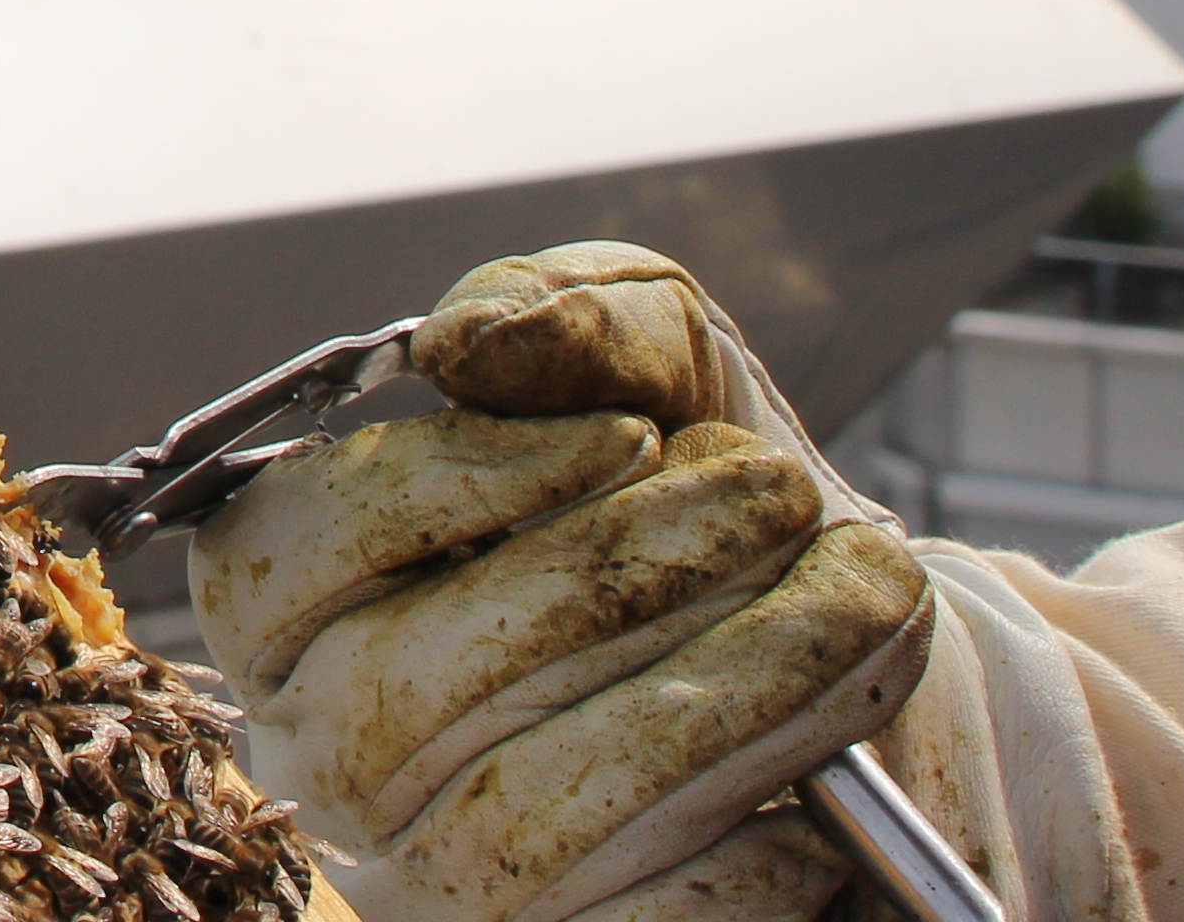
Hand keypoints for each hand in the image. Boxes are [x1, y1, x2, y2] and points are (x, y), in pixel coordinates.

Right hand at [192, 246, 931, 921]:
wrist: (902, 708)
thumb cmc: (742, 533)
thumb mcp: (673, 381)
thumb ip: (570, 319)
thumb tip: (470, 341)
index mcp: (313, 612)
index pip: (281, 554)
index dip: (440, 485)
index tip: (623, 435)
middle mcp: (340, 760)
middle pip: (418, 677)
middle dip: (626, 568)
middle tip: (780, 494)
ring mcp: (441, 890)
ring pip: (541, 798)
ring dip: (729, 684)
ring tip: (864, 598)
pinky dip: (755, 845)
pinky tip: (830, 786)